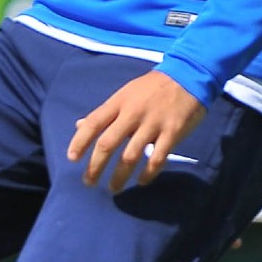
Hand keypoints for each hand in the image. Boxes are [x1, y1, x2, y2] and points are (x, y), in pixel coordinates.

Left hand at [68, 70, 206, 192]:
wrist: (188, 74)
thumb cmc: (152, 87)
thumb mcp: (125, 93)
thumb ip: (104, 112)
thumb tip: (79, 126)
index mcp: (119, 102)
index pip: (93, 123)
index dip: (79, 142)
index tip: (72, 159)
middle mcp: (133, 114)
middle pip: (108, 144)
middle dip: (95, 166)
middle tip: (88, 182)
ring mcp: (153, 124)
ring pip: (130, 156)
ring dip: (119, 176)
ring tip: (113, 188)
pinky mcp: (173, 132)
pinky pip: (157, 159)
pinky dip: (148, 174)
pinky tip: (141, 181)